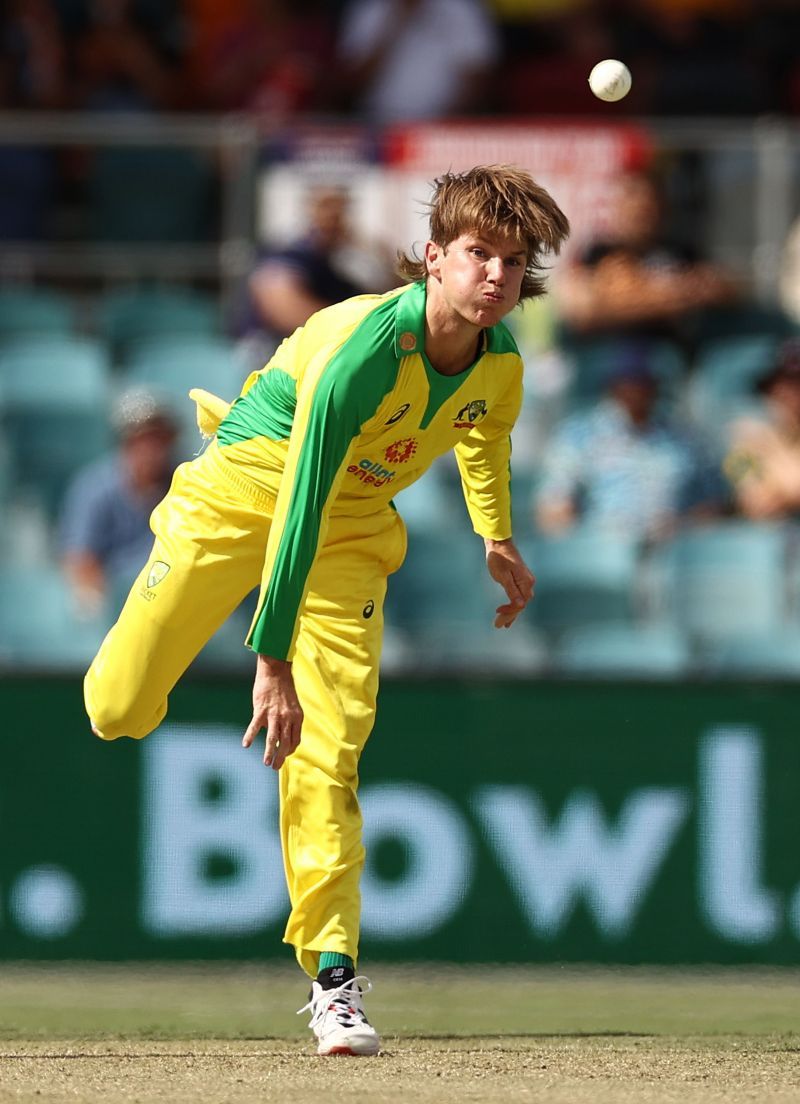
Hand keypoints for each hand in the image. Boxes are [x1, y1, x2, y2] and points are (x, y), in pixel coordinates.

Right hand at [242, 654, 303, 769]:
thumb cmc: (283, 688)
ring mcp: (274, 715)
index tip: (284, 754)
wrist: (275, 672)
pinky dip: (249, 736)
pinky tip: (245, 744)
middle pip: (285, 743)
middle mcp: (287, 718)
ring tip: (266, 763)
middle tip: (275, 767)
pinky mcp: (261, 710)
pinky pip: (255, 727)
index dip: (290, 750)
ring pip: (272, 739)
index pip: (295, 740)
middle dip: (280, 757)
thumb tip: (284, 733)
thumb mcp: (293, 705)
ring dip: (269, 753)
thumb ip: (290, 719)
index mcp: (297, 717)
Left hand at [485, 537, 534, 627]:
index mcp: (526, 582)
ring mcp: (525, 580)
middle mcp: (529, 582)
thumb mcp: (502, 576)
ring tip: (503, 624)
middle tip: (497, 625)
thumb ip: (511, 591)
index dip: (510, 612)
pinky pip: (519, 595)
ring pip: (520, 601)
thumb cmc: (498, 558)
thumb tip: (520, 606)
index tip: (497, 614)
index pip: (521, 604)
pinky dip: (513, 605)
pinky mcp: (520, 579)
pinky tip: (508, 611)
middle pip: (521, 604)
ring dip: (512, 612)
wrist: (499, 543)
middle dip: (510, 615)